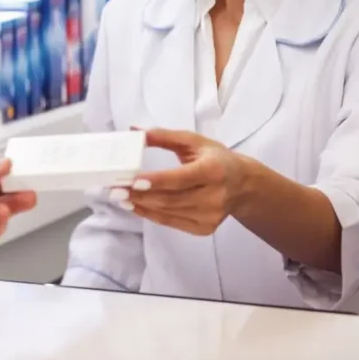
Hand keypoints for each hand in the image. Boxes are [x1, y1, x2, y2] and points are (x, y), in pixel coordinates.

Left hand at [114, 129, 249, 235]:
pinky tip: (137, 206)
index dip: (156, 181)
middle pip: (171, 199)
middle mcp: (215, 196)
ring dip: (141, 206)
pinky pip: (172, 223)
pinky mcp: (205, 228)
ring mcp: (210, 216)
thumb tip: (134, 131)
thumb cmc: (215, 158)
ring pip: (168, 213)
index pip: (181, 179)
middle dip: (140, 195)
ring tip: (121, 197)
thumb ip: (164, 136)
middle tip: (115, 190)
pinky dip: (151, 214)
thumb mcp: (194, 141)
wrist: (243, 185)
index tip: (133, 180)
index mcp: (213, 170)